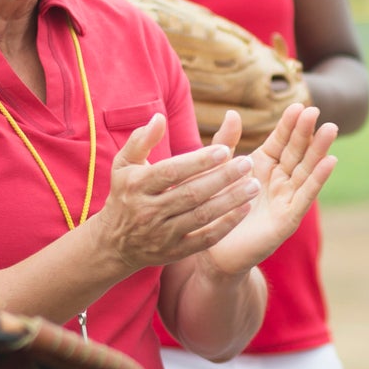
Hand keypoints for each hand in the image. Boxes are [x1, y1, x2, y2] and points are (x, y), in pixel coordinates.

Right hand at [90, 114, 262, 271]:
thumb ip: (141, 140)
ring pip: (201, 216)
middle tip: (248, 164)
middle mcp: (148, 210)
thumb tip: (159, 117)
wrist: (115, 242)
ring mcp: (162, 234)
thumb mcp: (124, 164)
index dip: (198, 161)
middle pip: (190, 194)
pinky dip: (225, 226)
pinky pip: (204, 239)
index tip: (224, 150)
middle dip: (222, 178)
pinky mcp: (174, 252)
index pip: (171, 172)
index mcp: (136, 185)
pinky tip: (244, 210)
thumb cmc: (125, 193)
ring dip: (230, 201)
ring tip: (254, 186)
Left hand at [203, 104, 337, 277]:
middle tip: (315, 111)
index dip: (289, 124)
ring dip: (319, 150)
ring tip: (330, 129)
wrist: (213, 251)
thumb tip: (233, 113)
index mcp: (264, 165)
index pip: (280, 140)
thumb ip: (225, 143)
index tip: (297, 106)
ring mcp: (287, 198)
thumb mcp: (218, 171)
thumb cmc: (215, 209)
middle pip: (297, 152)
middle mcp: (279, 179)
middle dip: (306, 132)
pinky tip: (330, 162)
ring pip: (306, 170)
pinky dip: (318, 179)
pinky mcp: (289, 218)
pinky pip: (305, 195)